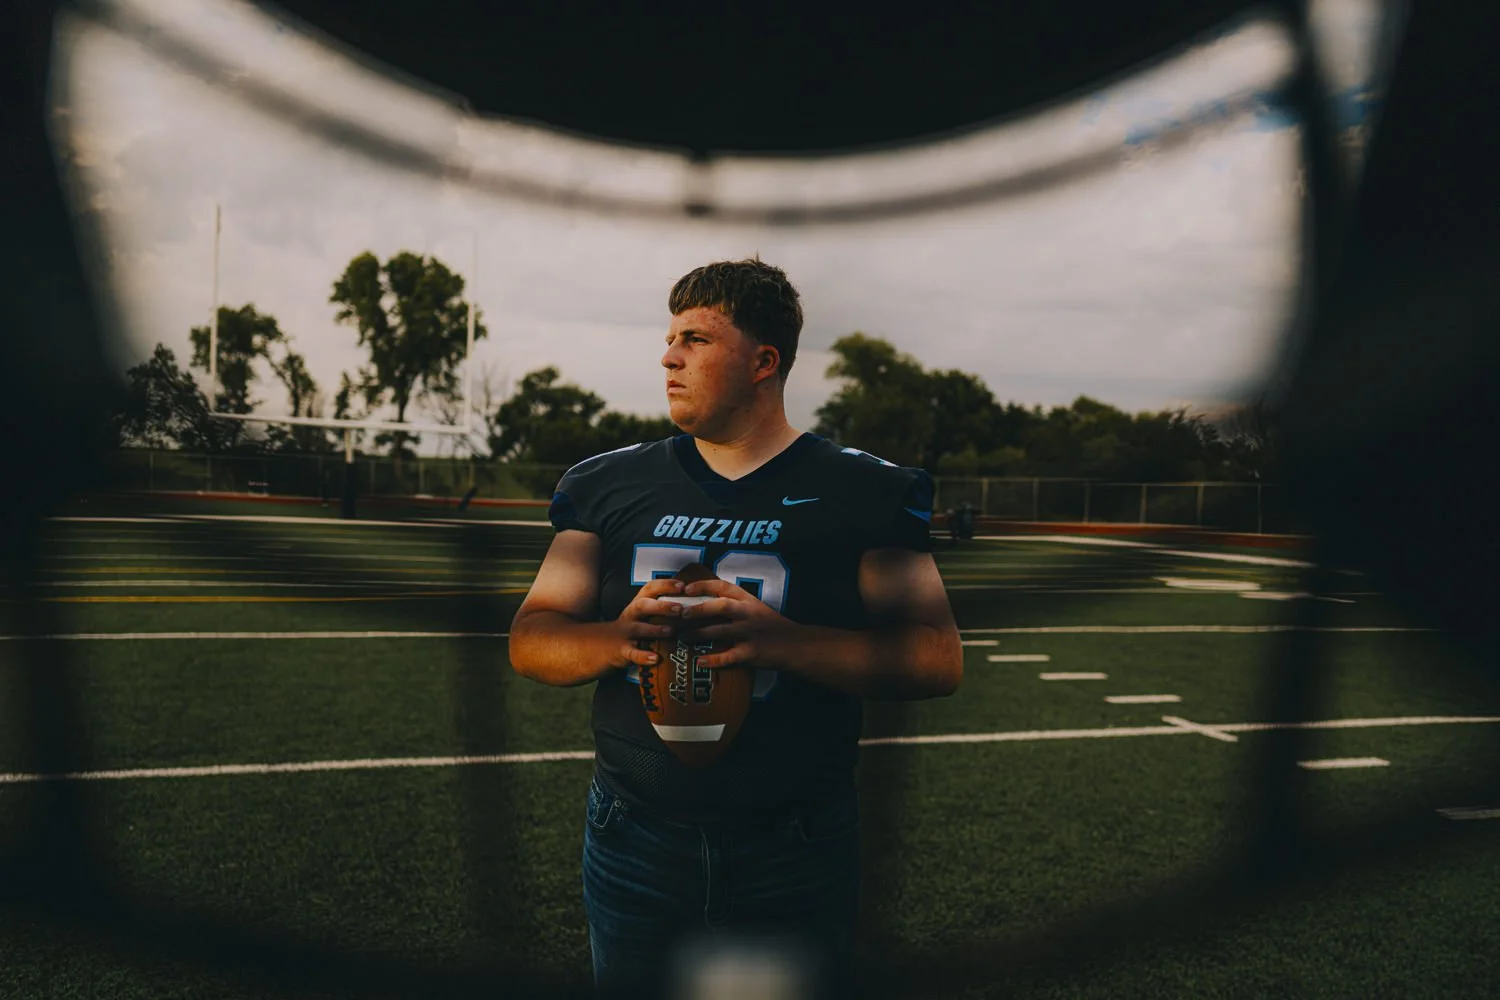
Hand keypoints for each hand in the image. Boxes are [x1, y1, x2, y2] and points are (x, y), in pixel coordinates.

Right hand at [607, 578, 686, 669]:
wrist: (593, 647)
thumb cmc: (626, 631)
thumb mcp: (639, 617)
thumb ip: (659, 611)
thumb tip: (689, 606)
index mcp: (637, 605)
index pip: (650, 589)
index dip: (665, 585)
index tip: (682, 585)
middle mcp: (630, 616)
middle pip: (643, 605)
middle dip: (662, 606)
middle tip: (680, 609)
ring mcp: (624, 633)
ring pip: (639, 629)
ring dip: (655, 629)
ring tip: (671, 631)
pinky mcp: (621, 651)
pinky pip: (632, 653)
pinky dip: (643, 656)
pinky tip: (655, 658)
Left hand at [677, 577, 796, 669]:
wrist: (797, 645)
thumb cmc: (773, 627)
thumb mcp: (757, 608)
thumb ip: (736, 605)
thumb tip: (706, 605)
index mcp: (749, 601)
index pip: (724, 587)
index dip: (703, 585)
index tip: (686, 588)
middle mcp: (749, 614)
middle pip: (720, 606)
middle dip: (698, 609)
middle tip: (680, 613)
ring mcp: (750, 633)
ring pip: (720, 631)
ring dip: (698, 634)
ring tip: (682, 637)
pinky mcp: (752, 653)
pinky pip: (728, 657)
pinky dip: (713, 660)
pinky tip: (700, 662)